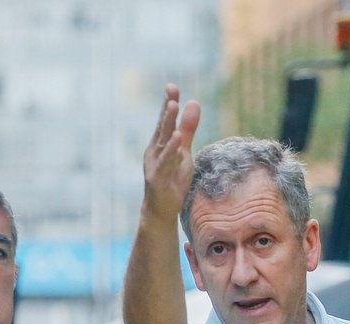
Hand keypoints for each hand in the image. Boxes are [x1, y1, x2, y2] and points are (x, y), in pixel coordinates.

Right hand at [141, 84, 201, 222]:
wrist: (160, 210)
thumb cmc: (171, 179)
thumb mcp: (184, 151)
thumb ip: (189, 129)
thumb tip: (194, 102)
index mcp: (160, 143)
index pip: (165, 121)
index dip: (168, 103)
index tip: (172, 86)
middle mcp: (154, 151)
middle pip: (162, 127)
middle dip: (167, 109)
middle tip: (171, 92)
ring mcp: (155, 164)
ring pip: (163, 141)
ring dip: (167, 124)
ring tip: (172, 106)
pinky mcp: (159, 178)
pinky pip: (167, 162)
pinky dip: (172, 150)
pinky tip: (179, 138)